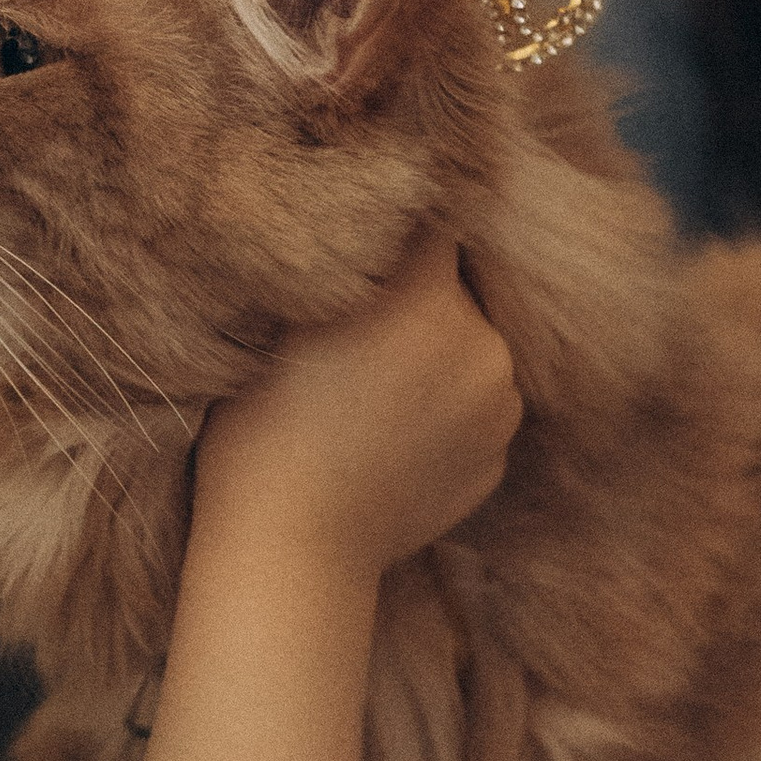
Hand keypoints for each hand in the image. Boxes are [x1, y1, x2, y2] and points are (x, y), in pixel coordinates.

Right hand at [197, 232, 520, 577]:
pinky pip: (476, 409)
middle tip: (360, 339)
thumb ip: (348, 260)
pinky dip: (444, 413)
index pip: (438, 227)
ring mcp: (499, 407)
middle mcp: (480, 345)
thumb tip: (384, 214)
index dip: (406, 230)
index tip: (377, 243)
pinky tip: (390, 438)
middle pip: (459, 292)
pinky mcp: (499, 458)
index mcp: (425, 299)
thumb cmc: (260, 427)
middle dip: (420, 302)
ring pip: (471, 351)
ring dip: (437, 357)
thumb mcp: (284, 321)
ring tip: (372, 396)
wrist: (289, 546)